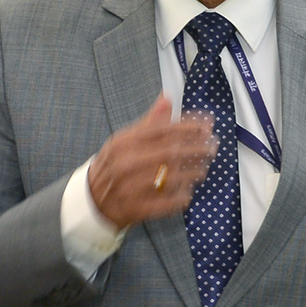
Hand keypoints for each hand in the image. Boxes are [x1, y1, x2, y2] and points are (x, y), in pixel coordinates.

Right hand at [88, 96, 218, 227]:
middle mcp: (126, 163)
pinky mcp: (136, 208)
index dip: (189, 126)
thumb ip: (150, 121)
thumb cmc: (114, 164)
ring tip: (204, 167)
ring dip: (192, 172)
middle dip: (196, 148)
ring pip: (170, 178)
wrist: (92, 199)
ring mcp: (130, 187)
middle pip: (170, 153)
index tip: (208, 124)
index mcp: (124, 142)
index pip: (163, 130)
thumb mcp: (125, 139)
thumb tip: (167, 98)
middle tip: (213, 145)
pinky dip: (180, 197)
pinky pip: (165, 203)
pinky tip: (190, 192)